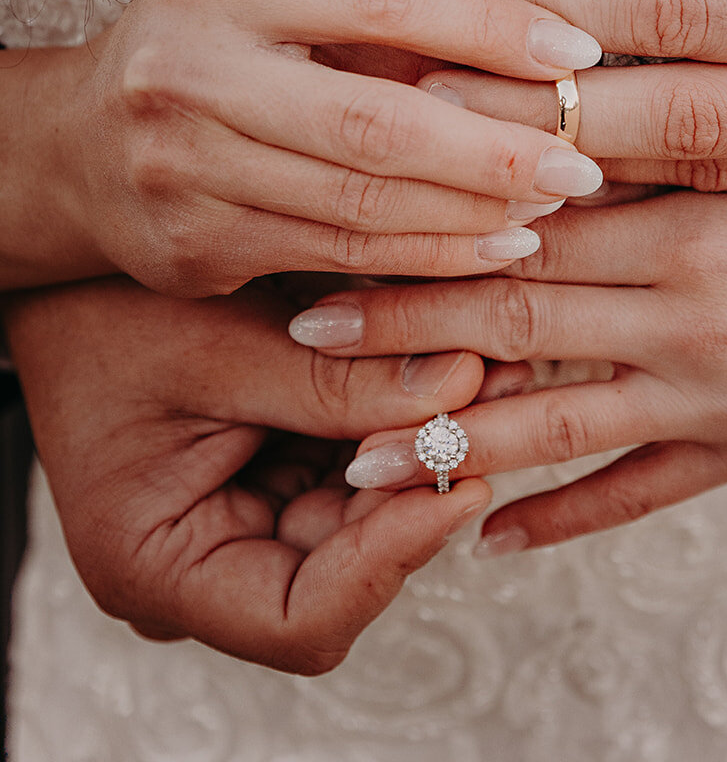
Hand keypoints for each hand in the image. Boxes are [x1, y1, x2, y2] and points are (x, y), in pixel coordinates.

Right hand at [2, 0, 602, 292]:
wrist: (73, 144)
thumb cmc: (207, 50)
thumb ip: (378, 17)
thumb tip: (532, 33)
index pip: (381, 1)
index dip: (489, 27)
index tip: (576, 53)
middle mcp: (193, 76)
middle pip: (373, 125)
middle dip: (494, 151)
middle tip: (582, 164)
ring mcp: (187, 172)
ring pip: (360, 206)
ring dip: (471, 215)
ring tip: (551, 209)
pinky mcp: (195, 249)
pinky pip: (336, 258)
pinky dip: (423, 259)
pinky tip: (487, 250)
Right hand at [2, 276, 496, 670]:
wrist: (69, 271)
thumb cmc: (106, 312)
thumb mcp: (219, 346)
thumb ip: (334, 382)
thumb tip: (460, 391)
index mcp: (161, 567)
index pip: (303, 619)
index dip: (391, 560)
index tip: (457, 482)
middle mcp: (205, 565)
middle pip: (346, 567)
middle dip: (422, 484)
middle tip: (493, 400)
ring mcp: (241, 522)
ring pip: (362, 514)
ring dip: (424, 446)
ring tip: (486, 369)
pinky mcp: (269, 474)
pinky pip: (351, 465)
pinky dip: (395, 419)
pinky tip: (446, 365)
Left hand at [288, 166, 726, 549]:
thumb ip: (658, 148)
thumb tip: (543, 133)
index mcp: (687, 220)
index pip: (527, 226)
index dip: (428, 231)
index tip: (345, 229)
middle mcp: (686, 311)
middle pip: (517, 319)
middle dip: (406, 329)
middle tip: (308, 337)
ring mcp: (710, 393)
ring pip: (554, 424)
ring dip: (452, 441)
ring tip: (361, 461)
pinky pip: (637, 495)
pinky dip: (563, 519)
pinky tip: (495, 537)